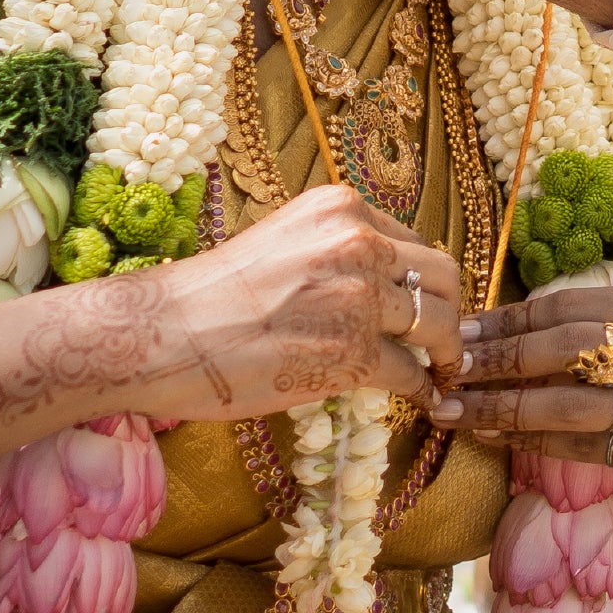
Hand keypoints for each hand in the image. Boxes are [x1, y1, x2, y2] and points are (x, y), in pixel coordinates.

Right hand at [115, 186, 464, 427]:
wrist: (161, 333)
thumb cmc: (208, 296)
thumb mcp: (282, 242)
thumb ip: (332, 252)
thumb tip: (375, 286)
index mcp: (340, 209)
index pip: (413, 243)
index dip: (423, 280)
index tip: (425, 305)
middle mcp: (357, 244)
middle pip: (443, 277)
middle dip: (451, 313)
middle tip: (446, 342)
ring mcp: (359, 299)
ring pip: (439, 326)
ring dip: (447, 355)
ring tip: (442, 373)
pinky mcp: (353, 355)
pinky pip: (413, 375)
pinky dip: (425, 393)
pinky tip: (425, 402)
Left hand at [455, 284, 612, 514]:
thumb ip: (605, 329)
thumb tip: (503, 329)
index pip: (574, 306)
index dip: (511, 318)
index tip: (463, 331)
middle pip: (570, 346)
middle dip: (500, 358)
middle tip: (450, 368)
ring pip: (573, 402)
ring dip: (504, 407)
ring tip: (457, 411)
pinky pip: (589, 445)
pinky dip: (536, 443)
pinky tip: (498, 440)